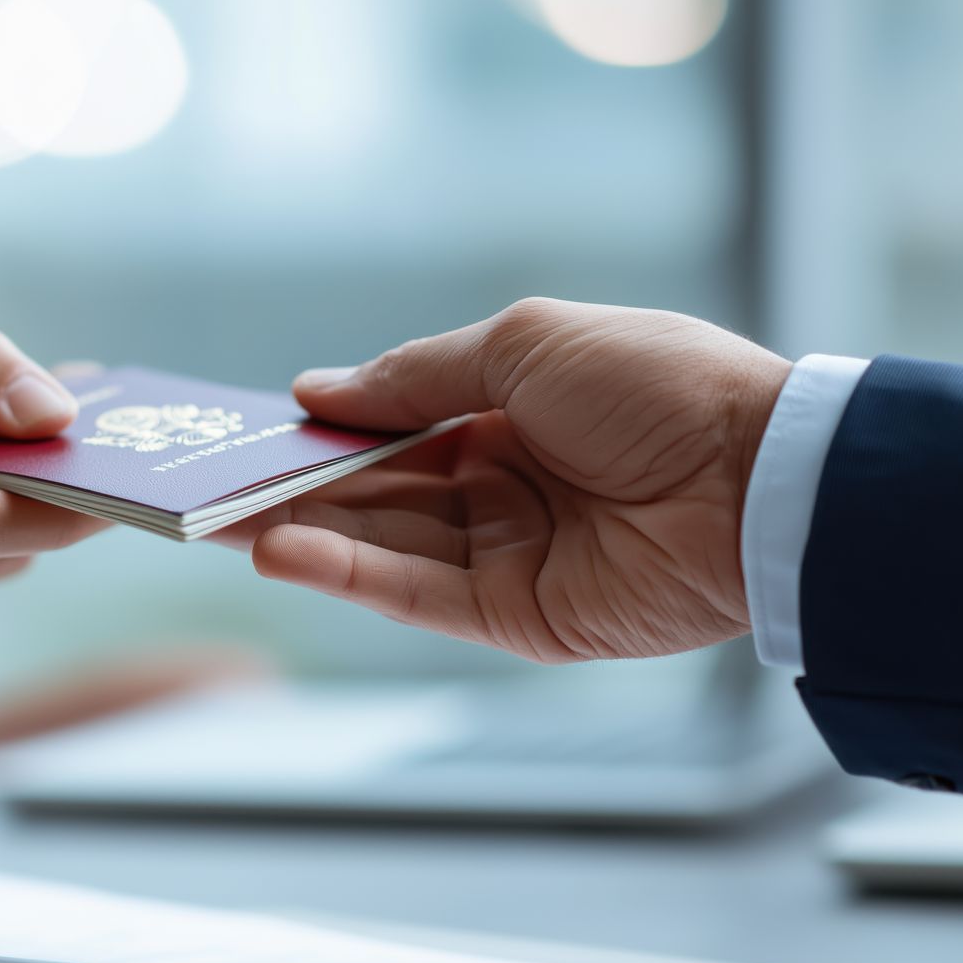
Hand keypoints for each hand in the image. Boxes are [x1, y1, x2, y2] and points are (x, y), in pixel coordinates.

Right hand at [223, 298, 792, 661]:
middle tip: (201, 490)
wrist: (761, 478)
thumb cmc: (659, 387)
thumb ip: (414, 375)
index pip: (387, 429)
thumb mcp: (524, 345)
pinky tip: (283, 551)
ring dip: (298, 535)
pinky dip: (347, 575)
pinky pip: (414, 596)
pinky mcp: (513, 617)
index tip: (243, 433)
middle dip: (288, 492)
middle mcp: (498, 487)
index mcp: (506, 415)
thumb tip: (315, 390)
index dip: (318, 432)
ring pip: (378, 547)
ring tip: (219, 523)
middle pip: (370, 495)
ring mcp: (503, 555)